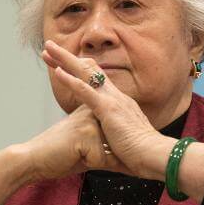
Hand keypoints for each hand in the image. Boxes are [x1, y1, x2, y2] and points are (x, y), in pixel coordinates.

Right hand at [16, 105, 127, 181]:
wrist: (33, 160)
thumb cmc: (60, 156)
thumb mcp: (88, 150)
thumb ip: (107, 150)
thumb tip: (130, 160)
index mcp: (94, 112)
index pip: (116, 138)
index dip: (107, 152)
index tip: (85, 150)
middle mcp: (94, 112)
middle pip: (115, 146)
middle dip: (100, 158)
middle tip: (76, 152)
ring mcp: (90, 121)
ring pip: (109, 154)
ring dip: (93, 161)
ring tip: (74, 153)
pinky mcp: (86, 133)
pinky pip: (100, 160)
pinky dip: (88, 164)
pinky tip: (72, 155)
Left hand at [41, 40, 169, 179]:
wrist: (155, 156)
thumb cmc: (142, 154)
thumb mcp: (126, 139)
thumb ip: (116, 134)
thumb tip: (110, 141)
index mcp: (120, 103)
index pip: (97, 79)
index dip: (79, 69)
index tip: (63, 64)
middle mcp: (116, 96)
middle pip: (89, 69)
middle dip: (68, 58)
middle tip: (50, 48)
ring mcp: (112, 100)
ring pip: (85, 73)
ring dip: (65, 61)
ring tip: (48, 50)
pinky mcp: (108, 109)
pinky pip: (86, 90)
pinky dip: (71, 80)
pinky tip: (57, 72)